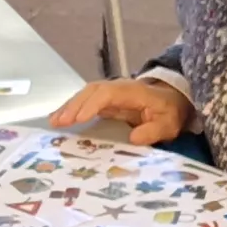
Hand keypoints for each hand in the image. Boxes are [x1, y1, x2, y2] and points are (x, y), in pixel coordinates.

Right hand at [48, 79, 192, 145]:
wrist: (172, 99)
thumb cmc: (169, 112)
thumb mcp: (168, 124)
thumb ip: (153, 131)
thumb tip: (133, 138)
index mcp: (133, 92)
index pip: (108, 94)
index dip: (93, 104)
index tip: (79, 119)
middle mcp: (118, 88)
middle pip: (92, 91)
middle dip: (74, 105)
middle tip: (59, 122)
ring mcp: (110, 92)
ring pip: (85, 94)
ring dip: (69, 106)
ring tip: (54, 122)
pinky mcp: (105, 99)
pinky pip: (85, 101)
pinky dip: (72, 108)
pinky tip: (59, 119)